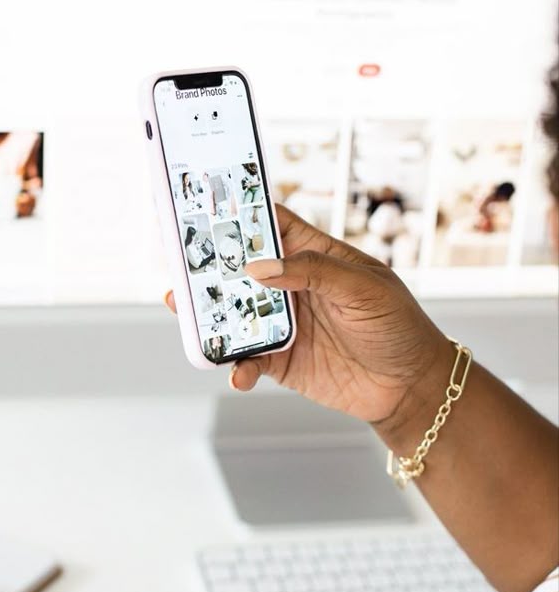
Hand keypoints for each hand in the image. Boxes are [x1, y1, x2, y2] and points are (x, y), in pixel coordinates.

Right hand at [167, 204, 452, 439]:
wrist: (411, 386)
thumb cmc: (398, 325)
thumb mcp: (363, 288)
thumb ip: (312, 271)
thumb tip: (258, 267)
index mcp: (313, 256)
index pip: (270, 225)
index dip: (239, 213)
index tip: (205, 205)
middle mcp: (292, 287)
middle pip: (240, 270)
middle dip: (209, 268)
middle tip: (180, 266)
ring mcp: (284, 325)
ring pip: (234, 316)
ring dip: (210, 318)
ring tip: (187, 317)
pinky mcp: (281, 362)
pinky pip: (248, 360)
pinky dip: (237, 367)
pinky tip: (237, 372)